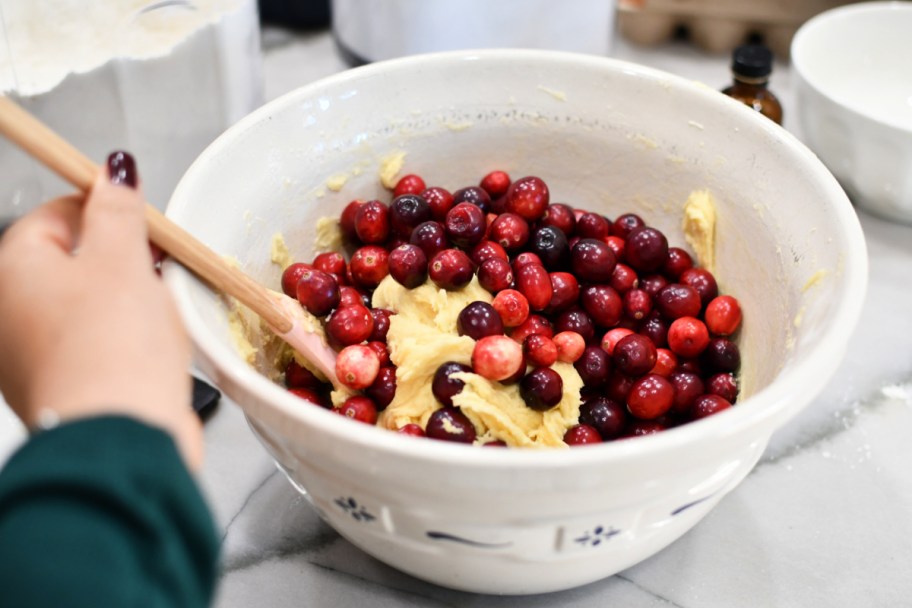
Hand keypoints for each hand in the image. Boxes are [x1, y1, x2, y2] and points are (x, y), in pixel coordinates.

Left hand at [0, 152, 202, 469]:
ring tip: (158, 320)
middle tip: (158, 272)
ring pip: (91, 304)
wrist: (122, 433)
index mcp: (12, 268)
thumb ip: (117, 209)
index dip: (106, 209)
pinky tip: (150, 352)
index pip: (58, 213)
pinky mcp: (62, 385)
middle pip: (75, 261)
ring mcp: (32, 353)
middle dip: (124, 262)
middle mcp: (9, 310)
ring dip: (130, 303)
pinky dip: (126, 341)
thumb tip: (112, 170)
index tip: (143, 219)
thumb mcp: (122, 258)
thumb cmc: (113, 346)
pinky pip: (98, 344)